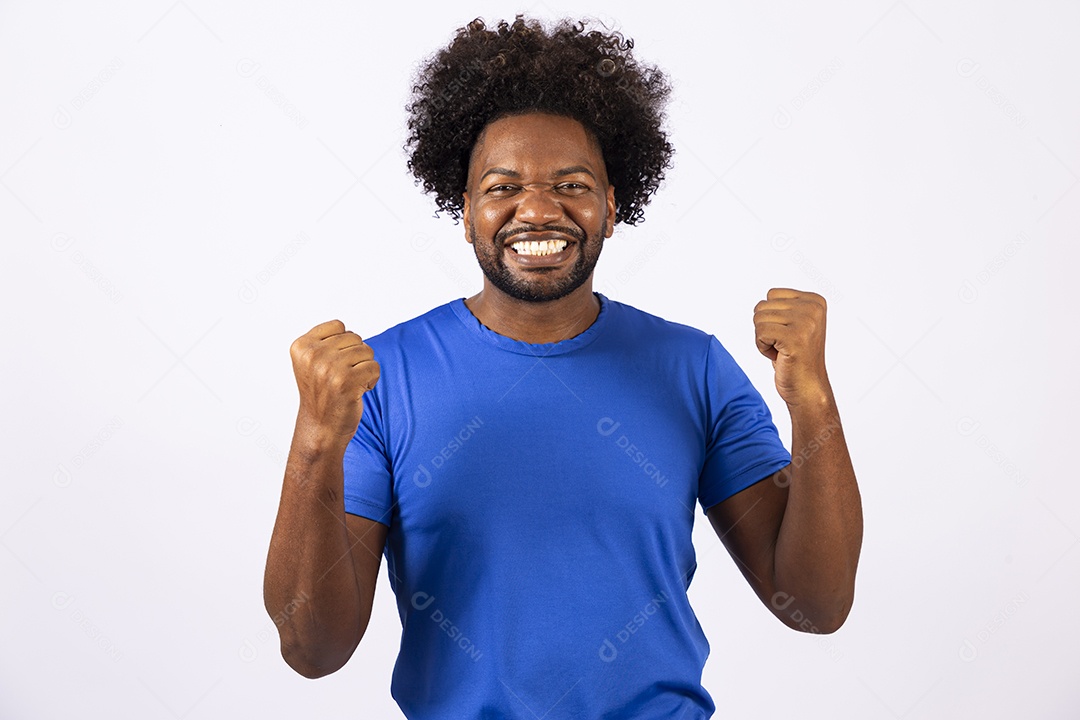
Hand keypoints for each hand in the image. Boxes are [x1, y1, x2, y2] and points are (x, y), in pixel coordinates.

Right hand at [289, 320, 380, 442]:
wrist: (320, 429)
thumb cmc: (321, 394)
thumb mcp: (312, 362)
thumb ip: (325, 341)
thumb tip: (349, 331)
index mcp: (301, 346)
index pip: (338, 326)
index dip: (343, 345)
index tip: (332, 364)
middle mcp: (313, 355)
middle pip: (355, 337)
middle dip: (355, 357)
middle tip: (341, 378)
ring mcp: (329, 368)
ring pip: (367, 351)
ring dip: (364, 369)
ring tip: (349, 384)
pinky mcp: (346, 382)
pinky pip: (374, 367)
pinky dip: (371, 380)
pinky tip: (358, 391)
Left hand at [753, 288, 830, 406]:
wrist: (807, 387)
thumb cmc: (796, 357)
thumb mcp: (794, 324)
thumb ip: (783, 307)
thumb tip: (761, 301)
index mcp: (815, 300)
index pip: (771, 295)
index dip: (772, 317)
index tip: (788, 334)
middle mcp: (813, 307)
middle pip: (762, 306)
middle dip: (765, 328)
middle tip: (784, 345)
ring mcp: (805, 322)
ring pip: (758, 319)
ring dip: (763, 339)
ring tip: (782, 350)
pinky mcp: (794, 337)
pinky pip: (759, 333)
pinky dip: (762, 348)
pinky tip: (779, 356)